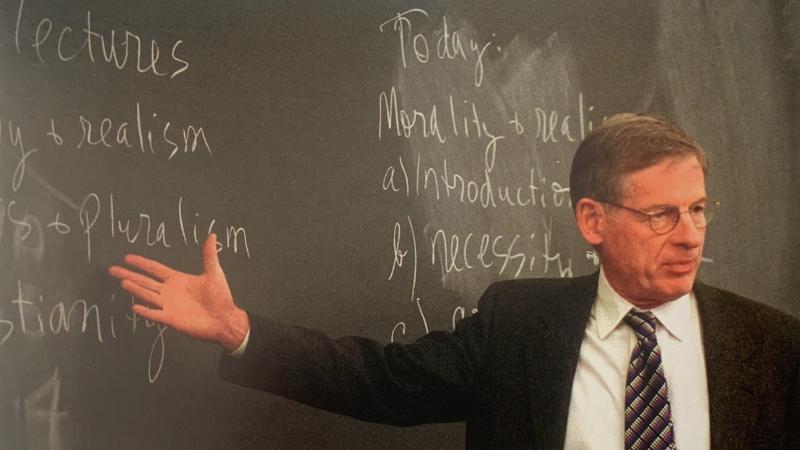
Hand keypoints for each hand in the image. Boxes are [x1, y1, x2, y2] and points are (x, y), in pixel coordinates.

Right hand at [108, 234, 249, 351]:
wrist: (225, 319)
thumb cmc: (220, 297)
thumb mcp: (214, 273)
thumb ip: (209, 255)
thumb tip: (212, 235)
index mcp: (177, 279)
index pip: (155, 269)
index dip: (141, 263)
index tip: (127, 257)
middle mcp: (169, 291)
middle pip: (145, 281)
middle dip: (129, 275)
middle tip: (112, 269)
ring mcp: (169, 305)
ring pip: (147, 295)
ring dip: (135, 289)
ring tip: (123, 282)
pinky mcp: (171, 319)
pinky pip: (155, 314)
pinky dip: (145, 311)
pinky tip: (134, 306)